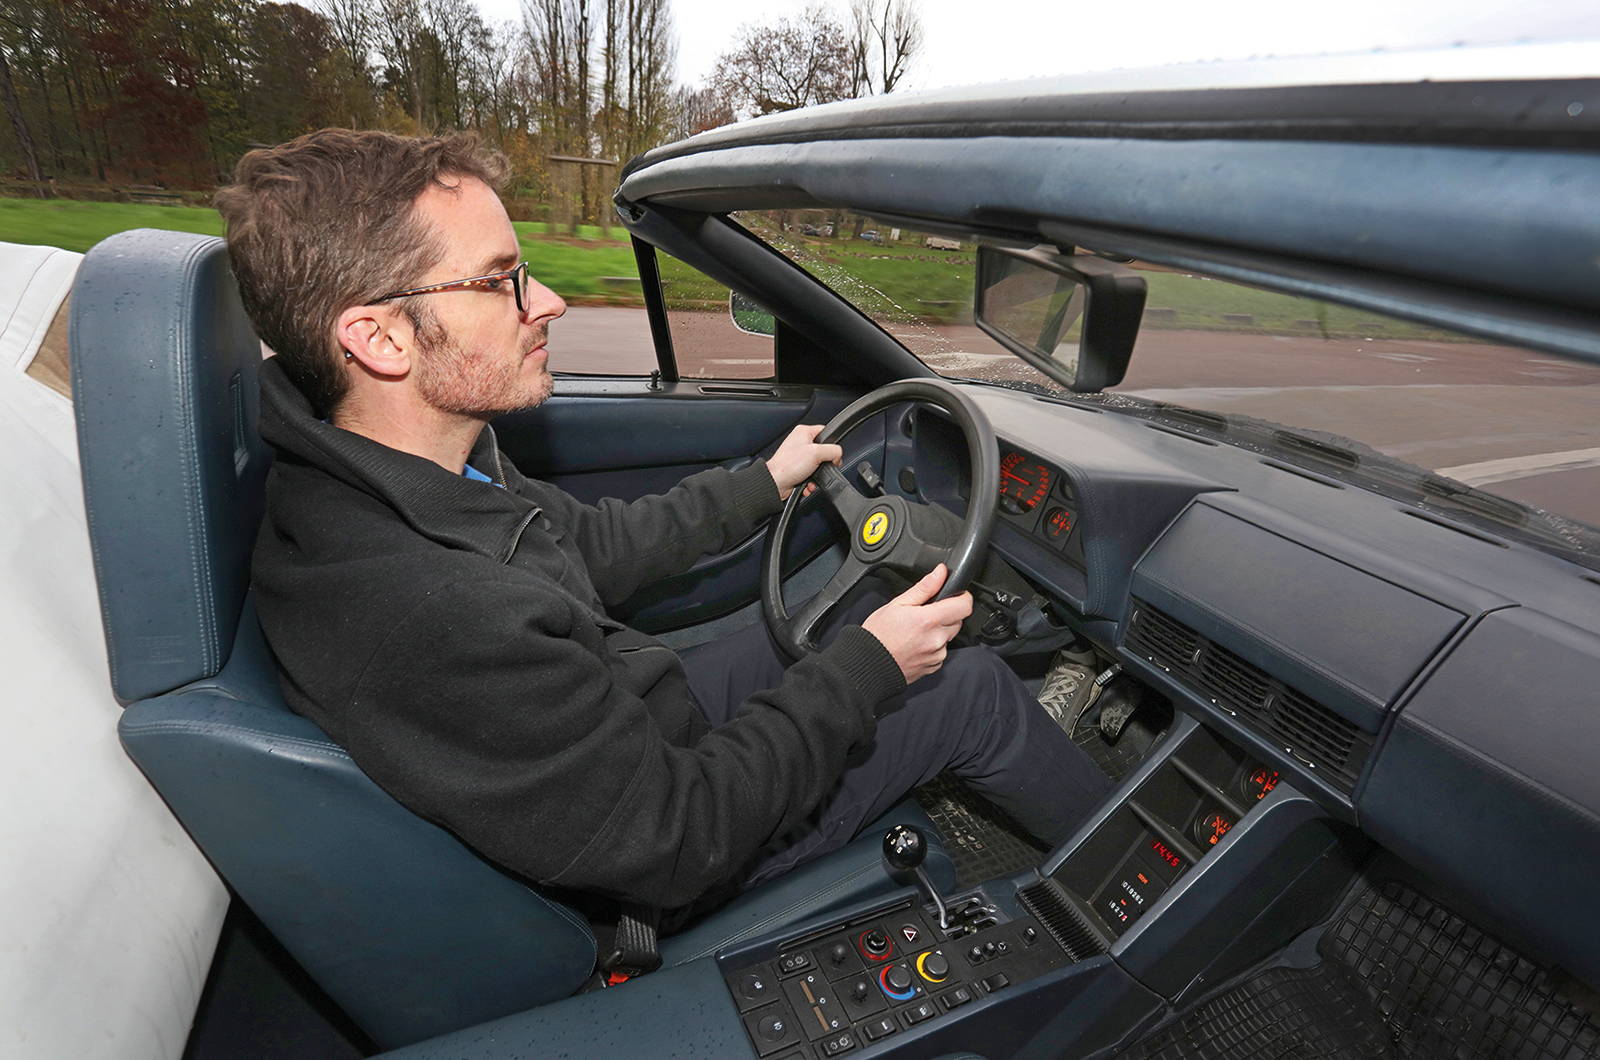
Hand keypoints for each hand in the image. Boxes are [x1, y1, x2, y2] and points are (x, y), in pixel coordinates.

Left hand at [766, 424, 842, 500]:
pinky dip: (811, 481)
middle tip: (821, 467)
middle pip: (823, 451)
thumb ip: (833, 451)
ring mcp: (798, 457)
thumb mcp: (817, 453)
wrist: (775, 483)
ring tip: (813, 478)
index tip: (833, 454)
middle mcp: (800, 443)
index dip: (832, 443)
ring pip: (818, 465)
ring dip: (818, 475)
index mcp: (803, 432)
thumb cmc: (787, 466)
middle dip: (824, 464)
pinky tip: (808, 483)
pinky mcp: (797, 469)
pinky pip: (811, 474)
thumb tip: (838, 456)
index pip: (825, 432)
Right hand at [860, 565, 972, 684]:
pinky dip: (933, 646)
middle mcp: (937, 639)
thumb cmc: (878, 635)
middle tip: (925, 613)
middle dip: (947, 613)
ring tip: (916, 631)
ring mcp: (936, 655)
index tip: (955, 594)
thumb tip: (940, 573)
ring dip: (939, 631)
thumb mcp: (897, 604)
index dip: (962, 596)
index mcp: (929, 620)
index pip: (964, 605)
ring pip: (949, 637)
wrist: (869, 664)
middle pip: (958, 620)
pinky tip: (916, 644)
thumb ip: (924, 587)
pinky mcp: (933, 666)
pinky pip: (941, 651)